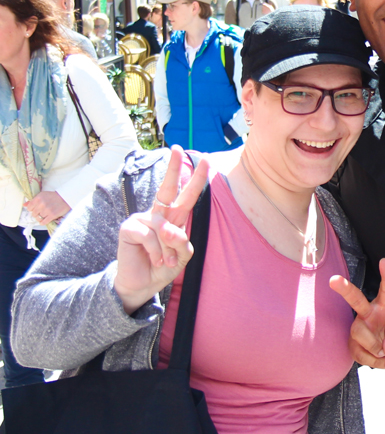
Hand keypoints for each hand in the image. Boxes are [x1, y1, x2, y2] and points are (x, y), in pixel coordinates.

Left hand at [24, 191, 70, 225]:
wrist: (66, 197)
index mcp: (38, 198)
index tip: (36, 209)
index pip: (29, 208)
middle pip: (33, 214)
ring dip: (40, 218)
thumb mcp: (43, 195)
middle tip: (41, 212)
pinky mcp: (52, 215)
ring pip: (38, 218)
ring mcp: (47, 210)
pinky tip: (45, 220)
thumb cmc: (54, 196)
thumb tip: (24, 205)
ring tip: (44, 215)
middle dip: (37, 214)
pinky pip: (43, 222)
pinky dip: (43, 222)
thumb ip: (33, 200)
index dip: (32, 209)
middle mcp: (42, 204)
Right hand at [113, 146, 208, 314]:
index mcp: (174, 217)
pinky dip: (156, 251)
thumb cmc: (164, 265)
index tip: (205, 159)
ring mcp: (142, 219)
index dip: (196, 178)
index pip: (186, 195)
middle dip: (173, 168)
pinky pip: (150, 236)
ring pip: (164, 227)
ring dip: (169, 248)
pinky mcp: (129, 228)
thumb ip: (182, 242)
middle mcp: (158, 213)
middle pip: (168, 187)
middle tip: (177, 150)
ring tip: (166, 261)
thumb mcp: (181, 255)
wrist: (142, 284)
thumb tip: (170, 230)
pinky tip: (155, 260)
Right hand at [330, 258, 384, 369]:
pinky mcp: (353, 344)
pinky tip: (384, 362)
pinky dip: (374, 362)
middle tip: (333, 280)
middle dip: (345, 289)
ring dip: (374, 346)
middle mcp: (369, 313)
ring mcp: (359, 327)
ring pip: (358, 332)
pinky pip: (359, 353)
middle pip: (356, 299)